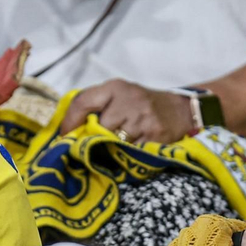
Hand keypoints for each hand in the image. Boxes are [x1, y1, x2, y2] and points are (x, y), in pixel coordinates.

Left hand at [58, 79, 195, 143]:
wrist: (180, 110)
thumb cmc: (141, 105)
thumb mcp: (119, 96)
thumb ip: (95, 106)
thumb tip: (67, 131)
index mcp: (115, 88)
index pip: (83, 101)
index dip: (70, 122)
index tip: (65, 137)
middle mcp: (129, 101)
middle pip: (98, 127)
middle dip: (93, 140)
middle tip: (90, 148)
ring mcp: (143, 119)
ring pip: (114, 143)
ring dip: (109, 151)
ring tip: (111, 151)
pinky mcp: (155, 136)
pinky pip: (131, 153)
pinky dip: (126, 157)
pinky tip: (128, 155)